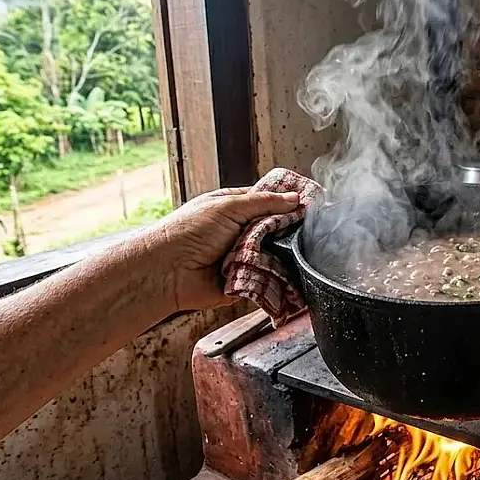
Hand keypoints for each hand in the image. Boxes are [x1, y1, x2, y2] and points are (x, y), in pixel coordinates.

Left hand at [139, 187, 299, 311]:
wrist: (168, 271)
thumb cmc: (189, 232)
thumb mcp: (228, 206)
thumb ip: (264, 202)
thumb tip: (294, 198)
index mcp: (234, 208)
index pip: (269, 202)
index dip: (289, 203)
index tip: (311, 206)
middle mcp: (240, 232)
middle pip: (277, 230)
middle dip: (286, 232)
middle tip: (303, 232)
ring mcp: (243, 257)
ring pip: (276, 255)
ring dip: (279, 255)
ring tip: (284, 253)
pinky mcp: (245, 281)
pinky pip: (268, 279)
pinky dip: (273, 277)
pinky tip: (279, 273)